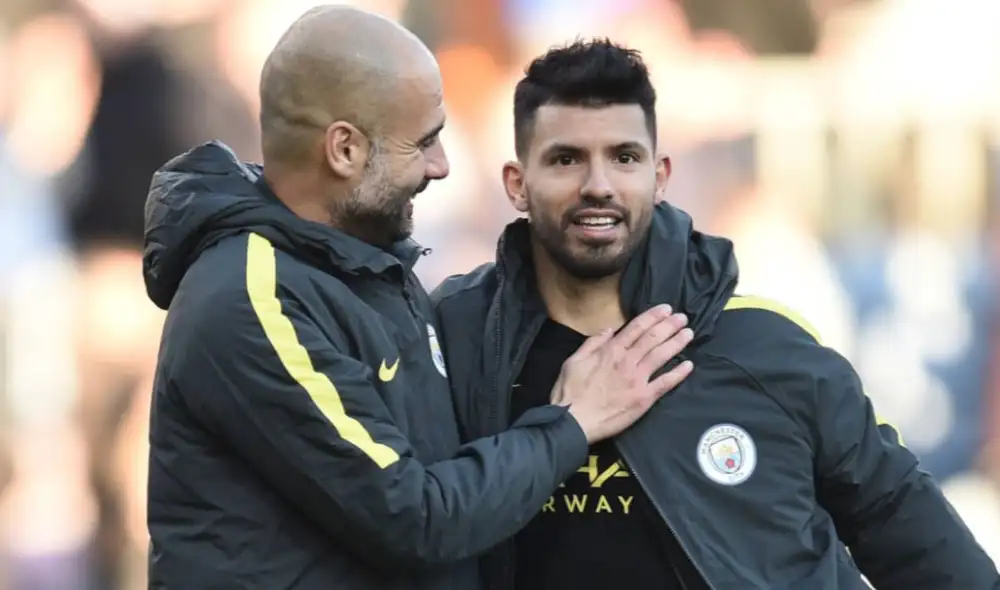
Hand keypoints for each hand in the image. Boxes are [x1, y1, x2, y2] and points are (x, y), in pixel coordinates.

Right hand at [550, 304, 693, 442]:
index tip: (665, 309)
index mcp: (611, 351)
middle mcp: (628, 361)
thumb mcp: (573, 360)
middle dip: (669, 325)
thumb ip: (592, 343)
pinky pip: (665, 383)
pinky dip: (678, 373)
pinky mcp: (644, 398)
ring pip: (662, 355)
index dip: (653, 316)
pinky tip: (689, 365)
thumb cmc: (569, 392)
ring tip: (689, 333)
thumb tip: (609, 330)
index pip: (636, 327)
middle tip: (682, 317)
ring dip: (677, 342)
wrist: (573, 421)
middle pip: (653, 338)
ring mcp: (638, 380)